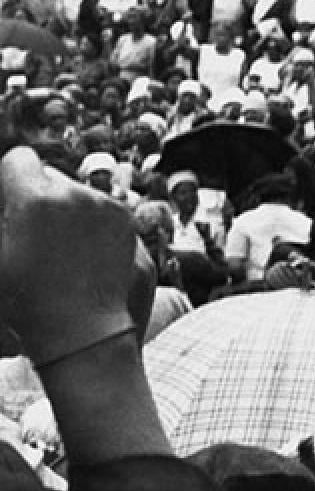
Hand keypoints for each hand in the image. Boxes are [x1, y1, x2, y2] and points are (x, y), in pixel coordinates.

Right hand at [0, 147, 141, 365]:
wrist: (82, 331)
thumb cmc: (25, 301)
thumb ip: (6, 217)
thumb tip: (10, 203)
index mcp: (35, 198)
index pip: (17, 159)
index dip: (9, 179)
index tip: (8, 203)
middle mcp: (75, 193)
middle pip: (49, 176)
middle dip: (37, 195)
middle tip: (29, 232)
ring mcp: (105, 205)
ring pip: (77, 191)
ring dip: (64, 208)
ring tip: (56, 248)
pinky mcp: (126, 220)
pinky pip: (100, 207)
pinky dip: (90, 220)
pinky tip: (80, 253)